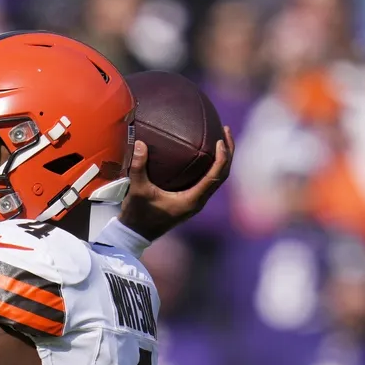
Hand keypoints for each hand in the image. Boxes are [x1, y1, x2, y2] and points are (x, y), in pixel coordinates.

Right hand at [118, 126, 234, 240]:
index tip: (220, 139)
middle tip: (225, 131)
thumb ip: (138, 167)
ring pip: (218, 178)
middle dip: (228, 153)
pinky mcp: (191, 200)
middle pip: (223, 175)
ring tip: (221, 139)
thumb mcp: (138, 190)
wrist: (136, 233)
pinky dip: (212, 166)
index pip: (215, 176)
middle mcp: (198, 201)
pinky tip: (206, 154)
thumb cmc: (138, 214)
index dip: (222, 157)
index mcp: (192, 200)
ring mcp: (196, 201)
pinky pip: (209, 181)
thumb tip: (140, 143)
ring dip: (222, 159)